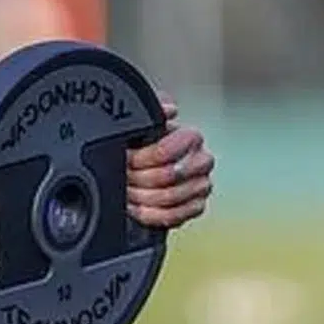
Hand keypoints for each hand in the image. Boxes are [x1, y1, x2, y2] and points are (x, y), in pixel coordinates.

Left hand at [126, 94, 214, 228]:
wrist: (148, 164)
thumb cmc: (147, 140)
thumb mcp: (147, 120)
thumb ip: (155, 107)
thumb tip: (169, 108)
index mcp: (191, 138)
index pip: (167, 151)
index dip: (142, 157)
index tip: (127, 157)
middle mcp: (201, 161)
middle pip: (167, 176)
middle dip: (138, 177)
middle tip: (123, 175)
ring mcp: (201, 186)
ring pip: (169, 198)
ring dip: (141, 196)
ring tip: (125, 191)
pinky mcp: (196, 207)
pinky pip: (173, 217)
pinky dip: (149, 214)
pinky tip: (136, 208)